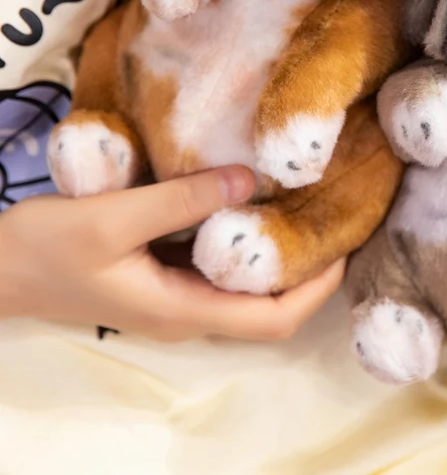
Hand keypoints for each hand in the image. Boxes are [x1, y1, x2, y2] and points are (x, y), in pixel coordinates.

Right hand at [0, 167, 343, 340]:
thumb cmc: (47, 248)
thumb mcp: (114, 218)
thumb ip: (182, 200)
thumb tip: (250, 180)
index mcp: (183, 309)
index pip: (272, 320)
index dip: (316, 290)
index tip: (344, 244)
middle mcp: (188, 312)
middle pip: (268, 309)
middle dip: (309, 273)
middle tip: (333, 218)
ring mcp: (175, 298)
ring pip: (246, 290)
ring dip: (280, 259)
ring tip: (306, 206)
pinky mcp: (162, 278)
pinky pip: (219, 270)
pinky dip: (245, 245)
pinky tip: (251, 204)